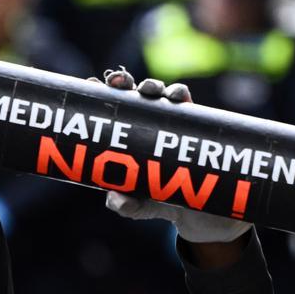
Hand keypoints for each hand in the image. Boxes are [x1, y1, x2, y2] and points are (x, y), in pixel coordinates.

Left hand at [99, 73, 251, 246]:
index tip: (90, 84)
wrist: (204, 211)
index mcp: (126, 136)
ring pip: (158, 95)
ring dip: (151, 86)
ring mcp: (170, 122)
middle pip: (131, 95)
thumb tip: (115, 199)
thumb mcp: (142, 207)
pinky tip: (177, 96)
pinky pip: (187, 105)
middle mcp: (146, 124)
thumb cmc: (163, 201)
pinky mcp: (194, 126)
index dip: (100, 93)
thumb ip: (127, 206)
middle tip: (117, 82)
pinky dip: (180, 95)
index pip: (110, 110)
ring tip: (148, 90)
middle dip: (123, 82)